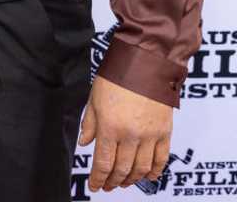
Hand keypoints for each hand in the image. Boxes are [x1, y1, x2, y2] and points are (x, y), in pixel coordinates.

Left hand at [80, 75, 172, 191]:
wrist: (145, 64)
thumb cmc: (117, 77)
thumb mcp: (94, 98)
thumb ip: (90, 123)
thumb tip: (85, 143)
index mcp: (110, 127)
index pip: (103, 163)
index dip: (98, 178)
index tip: (95, 186)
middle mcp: (131, 135)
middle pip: (122, 169)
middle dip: (113, 181)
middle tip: (107, 185)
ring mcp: (150, 135)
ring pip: (141, 168)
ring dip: (132, 179)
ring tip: (124, 182)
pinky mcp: (165, 132)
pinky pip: (161, 159)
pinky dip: (155, 171)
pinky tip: (148, 176)